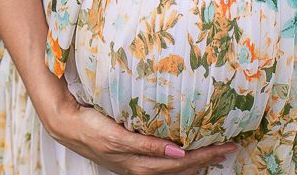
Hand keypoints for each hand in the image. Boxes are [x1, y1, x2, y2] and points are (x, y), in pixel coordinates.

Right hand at [40, 94, 235, 174]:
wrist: (67, 126)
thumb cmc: (90, 128)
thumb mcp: (118, 136)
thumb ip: (147, 146)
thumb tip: (178, 153)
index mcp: (141, 165)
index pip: (183, 162)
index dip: (206, 154)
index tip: (226, 145)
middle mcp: (142, 169)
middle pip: (183, 168)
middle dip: (207, 159)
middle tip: (229, 147)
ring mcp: (138, 166)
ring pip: (176, 170)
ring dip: (196, 162)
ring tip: (214, 153)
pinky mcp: (133, 160)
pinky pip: (164, 166)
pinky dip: (181, 162)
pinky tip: (185, 155)